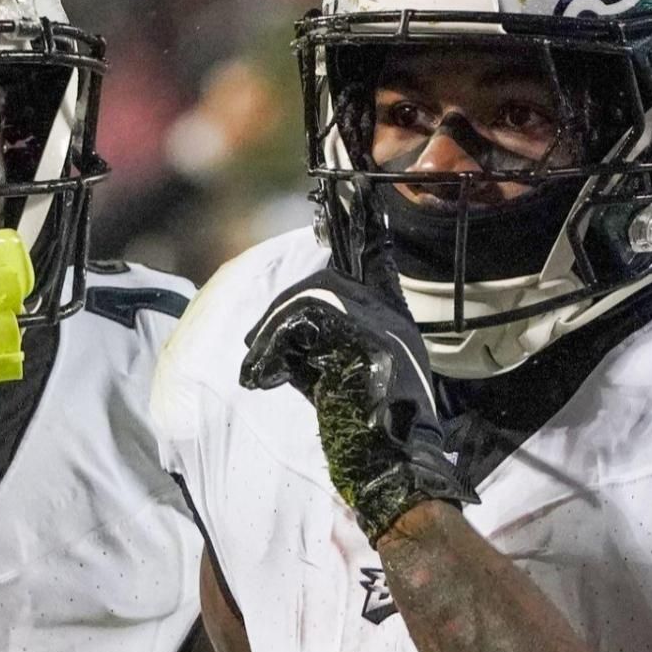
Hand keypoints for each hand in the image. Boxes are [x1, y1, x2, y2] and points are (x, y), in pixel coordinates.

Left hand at [239, 202, 473, 542]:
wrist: (395, 470)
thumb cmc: (367, 437)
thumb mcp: (339, 381)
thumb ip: (318, 350)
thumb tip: (278, 337)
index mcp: (392, 322)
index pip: (375, 259)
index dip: (363, 228)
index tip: (349, 182)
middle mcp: (389, 316)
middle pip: (323, 282)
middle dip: (280, 315)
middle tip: (257, 349)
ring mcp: (377, 323)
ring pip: (305, 302)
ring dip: (271, 339)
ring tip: (259, 375)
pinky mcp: (358, 338)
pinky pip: (296, 325)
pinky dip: (269, 353)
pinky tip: (263, 380)